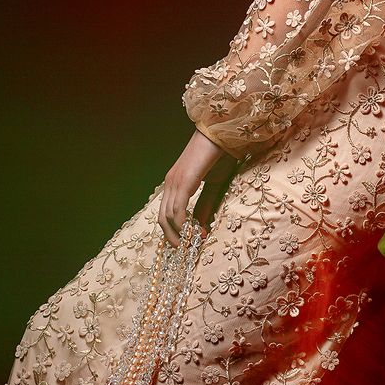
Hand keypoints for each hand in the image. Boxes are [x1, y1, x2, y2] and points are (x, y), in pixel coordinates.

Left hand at [158, 129, 236, 245]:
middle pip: (162, 218)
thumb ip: (205, 205)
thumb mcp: (214, 186)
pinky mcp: (184, 181)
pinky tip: (194, 232)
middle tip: (185, 250)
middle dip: (172, 237)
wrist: (222, 133)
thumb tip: (202, 227)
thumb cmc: (219, 156)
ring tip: (192, 243)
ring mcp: (175, 181)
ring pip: (168, 216)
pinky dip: (184, 224)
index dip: (175, 231)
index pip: (167, 214)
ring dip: (179, 233)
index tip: (188, 244)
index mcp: (175, 183)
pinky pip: (178, 208)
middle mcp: (170, 182)